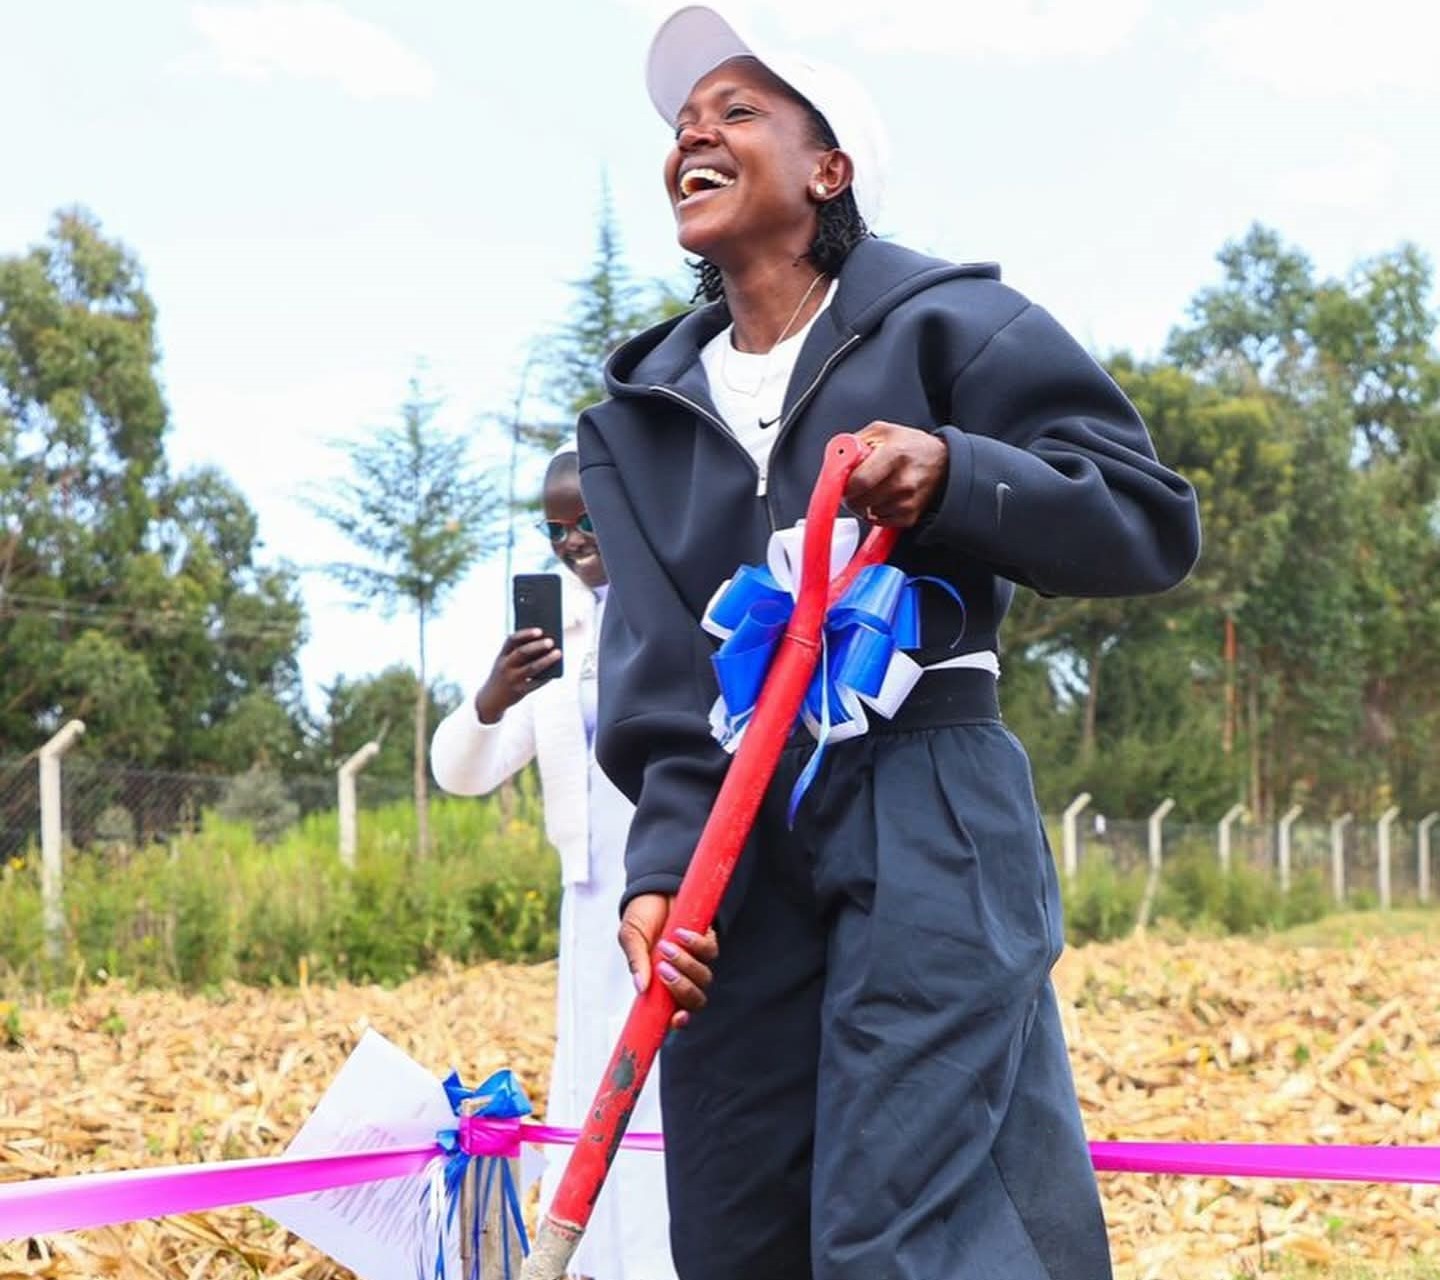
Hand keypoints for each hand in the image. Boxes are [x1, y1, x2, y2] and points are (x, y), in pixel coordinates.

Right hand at [474, 629, 561, 723]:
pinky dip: (546, 676)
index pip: (512, 640)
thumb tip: (545, 644)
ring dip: (546, 660)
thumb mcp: (507, 662)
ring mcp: (512, 679)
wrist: (491, 699)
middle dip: (537, 646)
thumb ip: (521, 653)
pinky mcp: (519, 691)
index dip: (525, 634)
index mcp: (502, 655)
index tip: (539, 630)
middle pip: (522, 652)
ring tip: (558, 653)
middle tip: (551, 641)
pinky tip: (555, 671)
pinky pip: (536, 683)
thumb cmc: (505, 674)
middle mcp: (505, 666)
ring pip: (531, 667)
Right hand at [618, 893, 718, 1029]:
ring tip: (667, 947)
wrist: (655, 889)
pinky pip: (710, 953)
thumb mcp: (631, 938)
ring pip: (704, 979)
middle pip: (695, 1000)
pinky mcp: (707, 942)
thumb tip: (640, 987)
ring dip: (686, 965)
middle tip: (663, 971)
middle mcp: (681, 977)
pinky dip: (696, 945)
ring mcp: (696, 961)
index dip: (679, 1021)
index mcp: (661, 985)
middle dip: (682, 989)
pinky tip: (680, 933)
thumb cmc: (641, 918)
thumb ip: (636, 962)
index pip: (675, 1013)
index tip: (676, 1018)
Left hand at [844, 422, 949, 526]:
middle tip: (854, 487)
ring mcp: (908, 501)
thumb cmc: (910, 445)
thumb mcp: (882, 431)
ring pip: (868, 512)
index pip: (859, 481)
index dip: (845, 485)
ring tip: (873, 488)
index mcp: (894, 455)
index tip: (842, 482)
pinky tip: (884, 498)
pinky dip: (876, 512)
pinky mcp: (910, 516)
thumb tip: (835, 458)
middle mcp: (903, 481)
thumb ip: (854, 442)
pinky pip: (879, 520)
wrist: (942, 462)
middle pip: (860, 501)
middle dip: (851, 496)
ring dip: (864, 504)